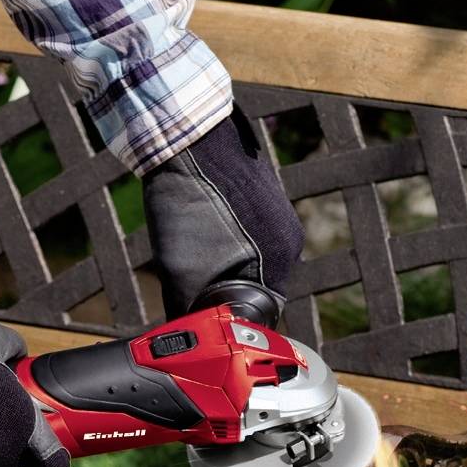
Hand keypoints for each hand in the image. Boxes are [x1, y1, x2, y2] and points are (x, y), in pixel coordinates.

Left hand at [143, 107, 303, 320]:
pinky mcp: (264, 196)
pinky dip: (224, 239)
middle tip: (190, 289)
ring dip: (223, 264)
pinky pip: (246, 233)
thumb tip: (182, 331)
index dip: (229, 315)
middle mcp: (287, 238)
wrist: (185, 136)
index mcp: (278, 259)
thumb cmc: (185, 200)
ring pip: (250, 258)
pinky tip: (198, 228)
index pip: (260, 309)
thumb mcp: (178, 268)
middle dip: (224, 290)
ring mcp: (278, 214)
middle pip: (256, 283)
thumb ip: (186, 306)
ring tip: (191, 252)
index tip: (204, 318)